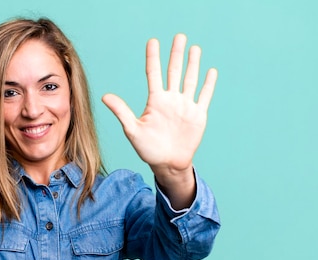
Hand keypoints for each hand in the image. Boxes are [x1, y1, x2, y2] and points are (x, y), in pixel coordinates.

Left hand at [102, 34, 216, 205]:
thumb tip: (106, 96)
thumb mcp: (133, 130)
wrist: (168, 164)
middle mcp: (171, 100)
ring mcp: (185, 106)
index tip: (153, 41)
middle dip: (176, 54)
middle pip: (174, 71)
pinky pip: (204, 96)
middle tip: (179, 36)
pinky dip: (208, 84)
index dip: (153, 57)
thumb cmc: (148, 149)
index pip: (153, 74)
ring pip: (190, 80)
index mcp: (155, 101)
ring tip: (194, 48)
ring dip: (193, 64)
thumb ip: (122, 112)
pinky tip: (210, 71)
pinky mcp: (197, 115)